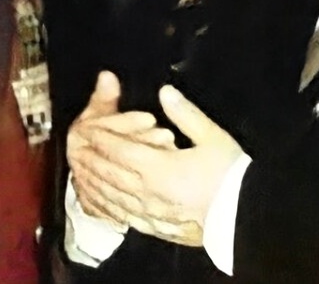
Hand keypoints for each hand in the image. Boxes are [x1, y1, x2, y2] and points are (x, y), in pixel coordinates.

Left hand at [73, 85, 243, 246]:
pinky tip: (99, 201)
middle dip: (88, 156)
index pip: (118, 147)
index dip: (100, 135)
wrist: (244, 221)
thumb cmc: (231, 179)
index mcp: (158, 167)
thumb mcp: (213, 138)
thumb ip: (186, 114)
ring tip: (78, 168)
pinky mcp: (153, 226)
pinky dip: (103, 205)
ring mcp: (147, 212)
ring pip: (109, 194)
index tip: (86, 125)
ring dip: (90, 179)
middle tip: (74, 144)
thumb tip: (166, 93)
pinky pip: (119, 215)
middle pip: (107, 171)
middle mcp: (146, 191)